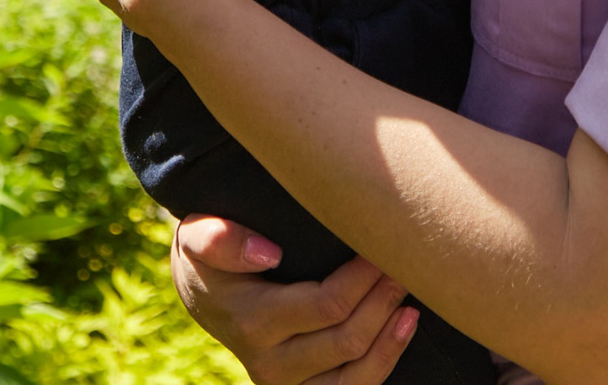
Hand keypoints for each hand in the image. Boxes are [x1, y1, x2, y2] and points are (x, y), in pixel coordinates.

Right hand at [173, 217, 416, 384]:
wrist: (203, 297)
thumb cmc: (211, 258)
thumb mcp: (197, 236)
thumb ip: (221, 240)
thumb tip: (268, 254)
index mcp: (251, 322)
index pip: (325, 305)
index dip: (363, 278)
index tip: (380, 246)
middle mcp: (270, 364)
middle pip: (347, 340)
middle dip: (382, 300)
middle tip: (402, 264)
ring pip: (355, 377)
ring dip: (390, 338)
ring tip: (410, 301)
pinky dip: (383, 362)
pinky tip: (402, 328)